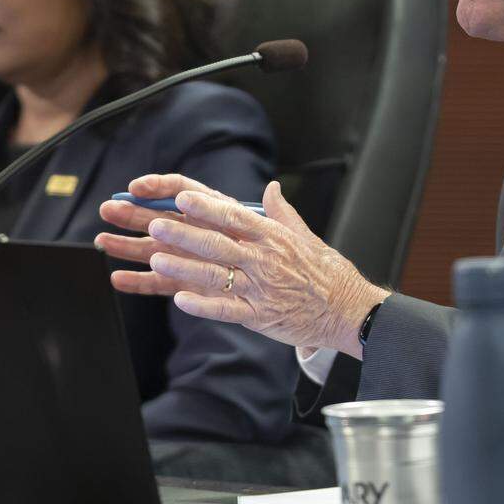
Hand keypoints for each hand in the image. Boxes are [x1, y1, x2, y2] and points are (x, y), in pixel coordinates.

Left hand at [97, 175, 385, 358]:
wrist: (349, 311)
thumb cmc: (327, 272)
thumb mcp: (307, 237)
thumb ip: (283, 213)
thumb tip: (271, 188)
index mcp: (273, 237)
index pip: (235, 216)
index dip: (206, 207)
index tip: (180, 197)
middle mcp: (265, 259)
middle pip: (218, 243)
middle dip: (184, 234)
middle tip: (154, 225)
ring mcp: (261, 288)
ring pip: (216, 276)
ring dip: (184, 267)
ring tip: (156, 258)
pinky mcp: (260, 315)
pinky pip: (227, 310)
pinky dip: (203, 306)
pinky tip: (179, 300)